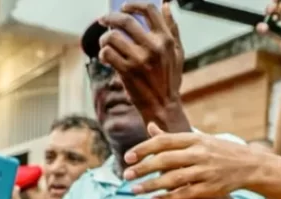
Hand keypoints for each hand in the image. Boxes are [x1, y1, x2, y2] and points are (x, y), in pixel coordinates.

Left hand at [99, 1, 184, 125]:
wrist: (163, 106)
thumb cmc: (170, 78)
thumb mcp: (177, 52)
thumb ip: (172, 28)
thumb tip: (165, 5)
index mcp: (166, 39)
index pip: (149, 10)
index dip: (133, 5)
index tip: (124, 7)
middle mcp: (153, 47)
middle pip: (125, 20)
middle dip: (110, 18)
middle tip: (103, 20)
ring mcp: (139, 59)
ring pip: (112, 37)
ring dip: (104, 38)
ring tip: (105, 43)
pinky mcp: (127, 72)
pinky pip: (107, 54)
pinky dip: (103, 53)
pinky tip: (106, 57)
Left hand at [123, 124, 260, 198]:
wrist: (250, 165)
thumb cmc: (218, 150)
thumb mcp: (198, 139)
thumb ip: (172, 137)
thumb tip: (150, 126)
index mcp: (194, 139)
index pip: (164, 141)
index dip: (144, 148)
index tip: (127, 157)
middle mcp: (199, 153)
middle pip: (165, 160)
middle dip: (143, 168)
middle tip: (126, 175)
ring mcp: (205, 171)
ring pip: (173, 179)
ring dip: (152, 185)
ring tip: (135, 190)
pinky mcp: (210, 188)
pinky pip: (185, 194)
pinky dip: (168, 198)